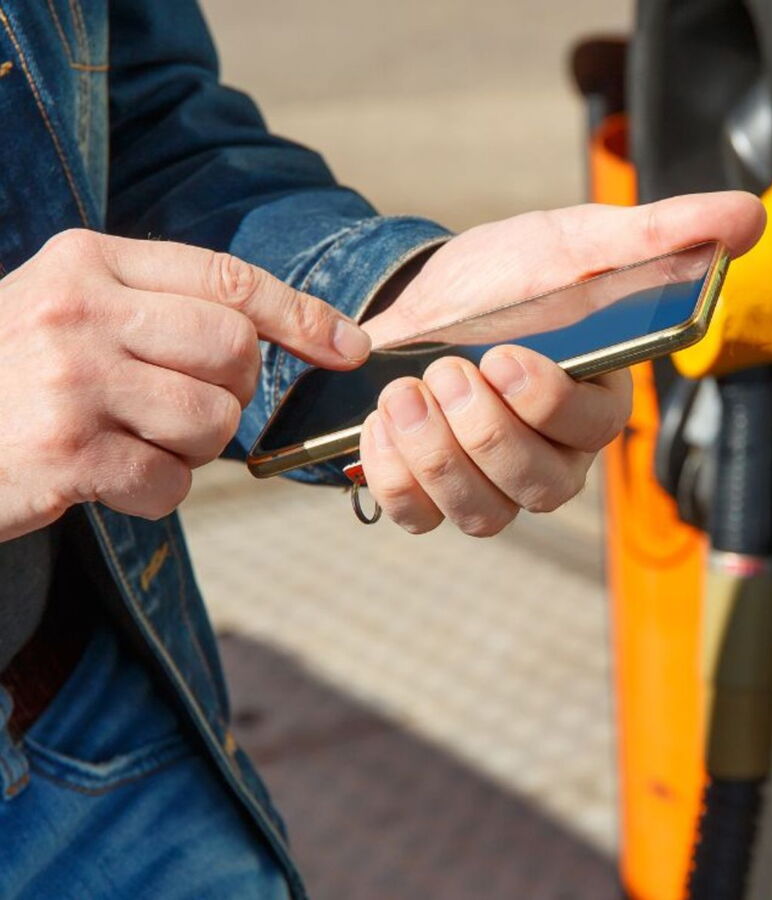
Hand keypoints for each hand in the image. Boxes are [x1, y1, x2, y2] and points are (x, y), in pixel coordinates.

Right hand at [0, 229, 370, 540]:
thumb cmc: (5, 376)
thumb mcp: (65, 310)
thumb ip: (152, 306)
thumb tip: (278, 336)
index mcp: (86, 260)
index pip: (226, 278)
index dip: (301, 315)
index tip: (351, 348)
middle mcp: (79, 310)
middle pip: (235, 351)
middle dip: (232, 391)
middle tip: (180, 407)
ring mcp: (70, 381)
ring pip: (213, 422)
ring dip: (192, 449)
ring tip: (130, 442)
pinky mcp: (65, 454)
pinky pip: (171, 484)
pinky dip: (154, 495)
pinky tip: (104, 481)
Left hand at [358, 191, 765, 535]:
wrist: (429, 295)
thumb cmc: (514, 277)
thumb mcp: (580, 242)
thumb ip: (660, 234)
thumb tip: (748, 217)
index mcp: (596, 400)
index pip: (595, 429)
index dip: (549, 405)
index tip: (505, 357)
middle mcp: (553, 455)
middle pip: (539, 486)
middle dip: (484, 433)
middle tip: (444, 369)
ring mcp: (495, 483)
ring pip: (483, 513)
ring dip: (437, 457)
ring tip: (403, 393)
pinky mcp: (436, 493)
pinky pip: (419, 516)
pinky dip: (395, 479)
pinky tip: (381, 423)